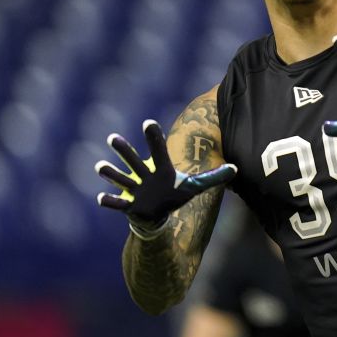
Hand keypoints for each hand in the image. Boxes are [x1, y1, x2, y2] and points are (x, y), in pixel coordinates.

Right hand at [95, 119, 237, 228]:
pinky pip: (118, 203)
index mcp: (160, 169)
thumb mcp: (195, 187)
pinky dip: (110, 201)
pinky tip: (101, 198)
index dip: (153, 138)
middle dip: (124, 151)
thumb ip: (214, 177)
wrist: (157, 214)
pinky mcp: (129, 206)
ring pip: (122, 179)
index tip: (148, 122)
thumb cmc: (174, 195)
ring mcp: (135, 190)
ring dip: (111, 174)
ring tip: (100, 167)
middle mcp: (144, 176)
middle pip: (134, 161)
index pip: (158, 151)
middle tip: (112, 138)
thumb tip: (236, 169)